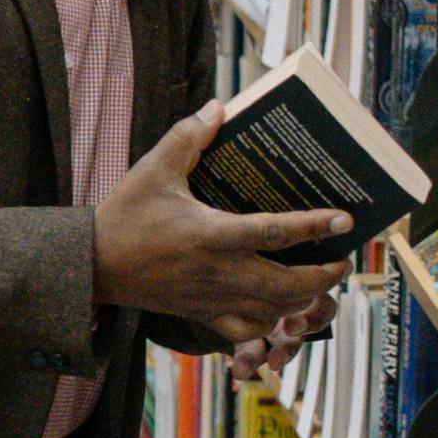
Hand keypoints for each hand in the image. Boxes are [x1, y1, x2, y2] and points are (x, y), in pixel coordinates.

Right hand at [90, 104, 357, 350]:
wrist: (94, 265)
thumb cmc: (124, 216)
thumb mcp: (153, 169)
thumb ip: (188, 137)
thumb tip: (218, 107)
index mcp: (211, 234)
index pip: (276, 232)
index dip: (314, 226)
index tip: (344, 219)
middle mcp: (218, 272)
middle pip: (287, 283)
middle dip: (323, 275)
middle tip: (342, 260)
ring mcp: (212, 298)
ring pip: (273, 310)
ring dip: (303, 300)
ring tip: (321, 283)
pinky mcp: (202, 313)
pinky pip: (246, 330)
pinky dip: (270, 323)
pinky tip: (280, 309)